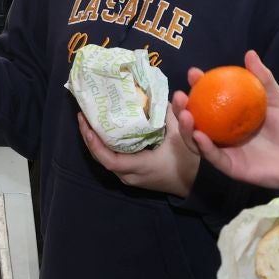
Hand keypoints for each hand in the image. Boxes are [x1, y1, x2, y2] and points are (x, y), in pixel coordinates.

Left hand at [79, 108, 197, 195]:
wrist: (195, 185)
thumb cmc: (187, 163)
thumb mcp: (181, 137)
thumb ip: (172, 115)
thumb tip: (164, 93)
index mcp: (140, 167)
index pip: (109, 160)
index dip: (95, 144)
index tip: (87, 125)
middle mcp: (129, 175)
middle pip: (101, 158)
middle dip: (89, 138)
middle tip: (83, 115)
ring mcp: (129, 177)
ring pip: (104, 160)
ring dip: (94, 142)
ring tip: (88, 120)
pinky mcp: (131, 175)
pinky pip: (111, 160)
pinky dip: (104, 146)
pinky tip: (102, 131)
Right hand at [173, 51, 278, 190]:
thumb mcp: (277, 100)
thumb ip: (263, 79)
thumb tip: (250, 54)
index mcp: (230, 116)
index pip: (208, 100)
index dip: (197, 86)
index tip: (193, 73)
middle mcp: (223, 133)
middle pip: (194, 121)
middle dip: (180, 109)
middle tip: (179, 96)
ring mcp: (225, 151)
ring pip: (196, 141)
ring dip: (186, 128)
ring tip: (185, 114)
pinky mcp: (230, 167)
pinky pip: (213, 157)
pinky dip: (203, 147)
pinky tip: (199, 135)